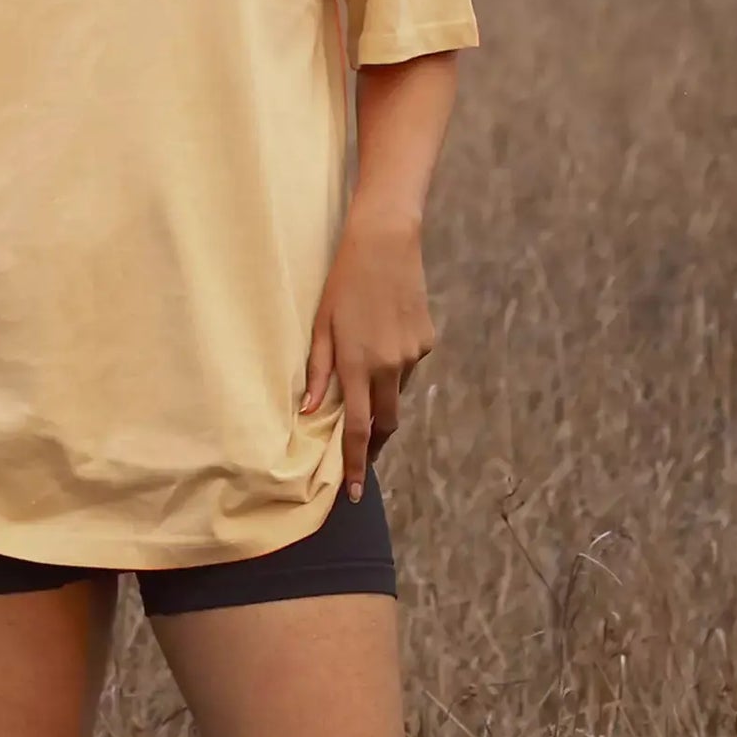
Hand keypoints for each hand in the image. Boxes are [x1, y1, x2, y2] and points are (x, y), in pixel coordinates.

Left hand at [300, 200, 433, 502]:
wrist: (385, 244)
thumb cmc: (343, 282)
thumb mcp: (321, 324)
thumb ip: (317, 371)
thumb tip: (309, 412)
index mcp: (358, 365)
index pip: (357, 428)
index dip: (354, 463)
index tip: (353, 492)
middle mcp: (390, 366)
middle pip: (385, 422)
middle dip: (374, 442)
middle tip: (361, 453)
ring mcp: (412, 355)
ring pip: (398, 391)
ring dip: (382, 395)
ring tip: (366, 368)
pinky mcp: (426, 340)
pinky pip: (409, 365)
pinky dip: (395, 365)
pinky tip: (383, 336)